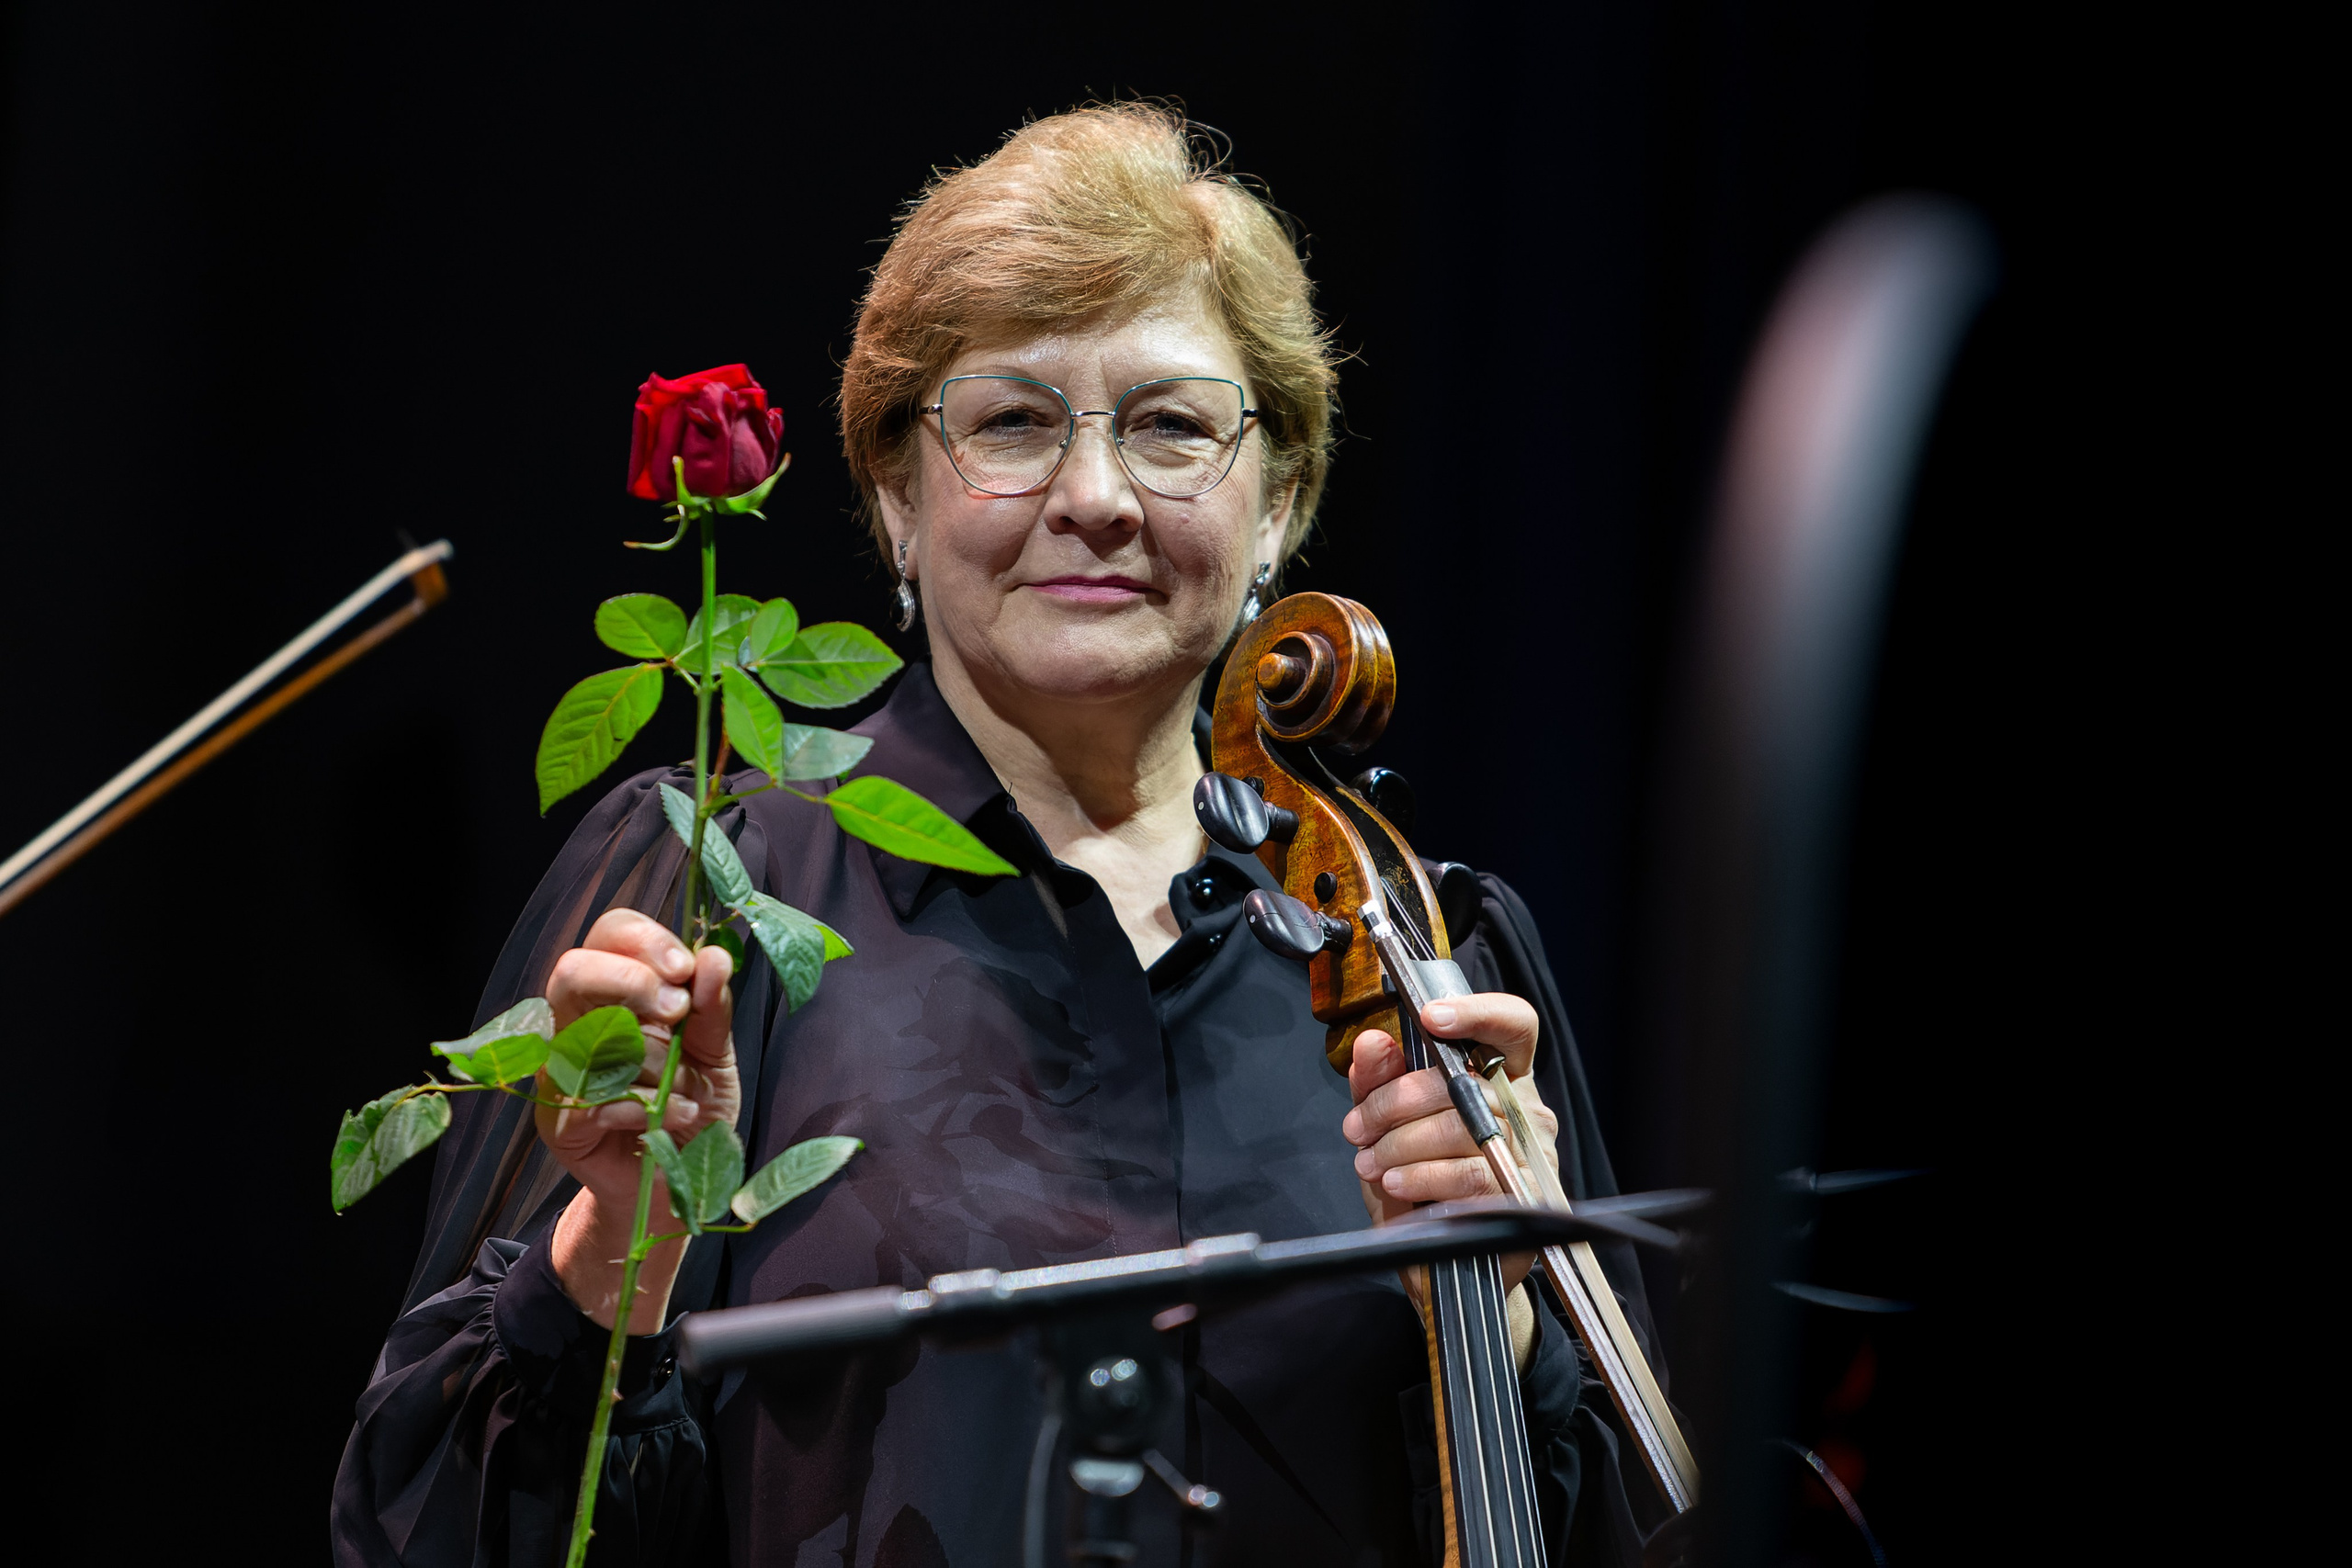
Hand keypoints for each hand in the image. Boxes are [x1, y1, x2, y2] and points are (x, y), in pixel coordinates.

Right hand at [538, 907, 740, 1329]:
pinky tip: (673, 1116)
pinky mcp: (559, 1122)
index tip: (684, 968)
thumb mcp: (715, 1055)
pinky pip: (593, 1100)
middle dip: (630, 982)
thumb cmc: (691, 1107)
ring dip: (648, 1057)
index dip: (644, 941)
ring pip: (584, 1035)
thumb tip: (716, 957)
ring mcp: (561, 1074)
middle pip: (572, 970)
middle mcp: (580, 1025)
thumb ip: (713, 1009)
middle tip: (675, 1011)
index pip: (610, 935)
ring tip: (684, 1086)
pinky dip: (644, 1106)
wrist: (676, 1188)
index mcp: (619, 994)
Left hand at [1341, 992, 1561, 1295]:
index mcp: (1501, 1077)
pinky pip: (1471, 1175)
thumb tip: (1371, 1042)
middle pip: (1465, 1081)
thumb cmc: (1418, 1183)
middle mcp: (1527, 1108)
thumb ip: (1377, 1080)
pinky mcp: (1526, 1198)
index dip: (1478, 1012)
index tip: (1431, 1017)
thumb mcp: (1385, 1126)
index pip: (1513, 1024)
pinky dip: (1423, 1176)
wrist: (1434, 1259)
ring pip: (1463, 1128)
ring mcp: (1533, 1154)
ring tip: (1372, 1162)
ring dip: (1401, 1144)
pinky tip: (1397, 1184)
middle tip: (1357, 1127)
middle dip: (1395, 1101)